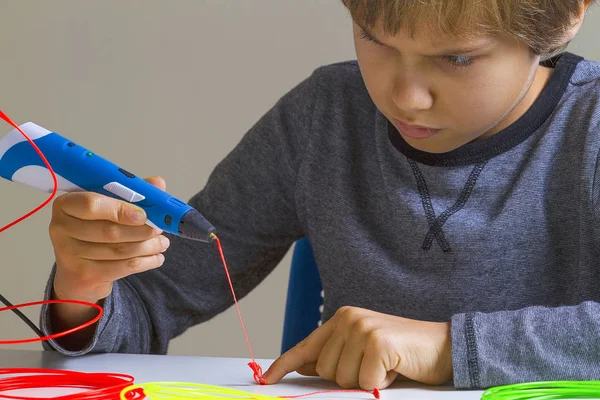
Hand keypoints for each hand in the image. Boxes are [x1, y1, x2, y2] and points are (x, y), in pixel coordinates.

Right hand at [49, 176, 169, 303]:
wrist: (78, 271)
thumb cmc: (95, 230)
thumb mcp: (109, 207)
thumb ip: (132, 194)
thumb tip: (157, 183)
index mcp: (66, 204)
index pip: (91, 204)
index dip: (120, 209)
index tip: (143, 215)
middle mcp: (61, 228)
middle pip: (109, 231)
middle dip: (141, 231)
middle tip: (159, 229)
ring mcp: (69, 254)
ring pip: (118, 250)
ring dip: (147, 246)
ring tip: (163, 243)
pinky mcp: (83, 274)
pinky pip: (121, 268)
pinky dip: (145, 262)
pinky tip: (157, 258)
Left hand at [264, 306, 452, 389]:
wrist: (443, 347)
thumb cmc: (402, 354)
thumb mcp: (363, 353)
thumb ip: (336, 357)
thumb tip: (305, 368)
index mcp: (342, 319)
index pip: (306, 345)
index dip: (284, 365)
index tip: (266, 379)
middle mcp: (349, 318)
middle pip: (326, 371)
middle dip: (349, 379)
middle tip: (375, 367)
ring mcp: (363, 328)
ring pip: (343, 379)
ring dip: (366, 382)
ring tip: (386, 367)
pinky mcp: (377, 342)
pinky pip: (364, 383)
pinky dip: (380, 384)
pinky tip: (394, 370)